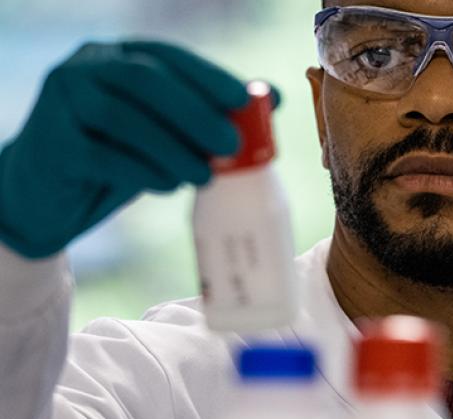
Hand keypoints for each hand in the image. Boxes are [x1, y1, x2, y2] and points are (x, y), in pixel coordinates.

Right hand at [0, 40, 248, 258]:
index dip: (209, 76)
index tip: (245, 100)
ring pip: (123, 118)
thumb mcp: (162, 135)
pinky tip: (166, 186)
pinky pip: (101, 155)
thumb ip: (207, 116)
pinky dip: (142, 171)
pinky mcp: (50, 143)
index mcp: (118, 57)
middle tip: (231, 146)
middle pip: (146, 82)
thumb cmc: (114, 159)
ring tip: (204, 177)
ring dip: (172, 149)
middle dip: (195, 113)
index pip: (168, 57)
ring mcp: (61, 101)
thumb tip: (273, 99)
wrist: (47, 196)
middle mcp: (87, 68)